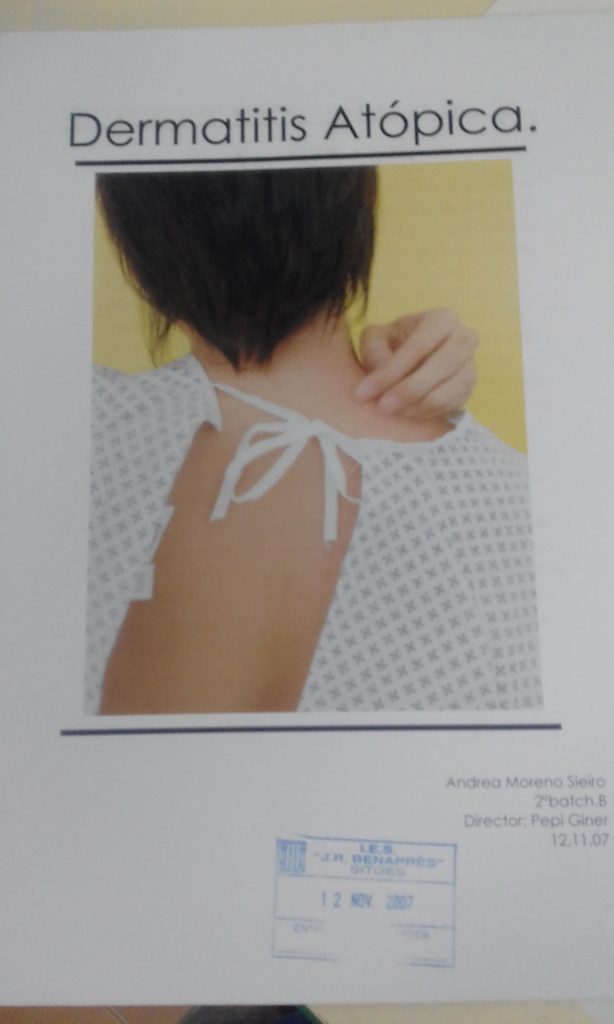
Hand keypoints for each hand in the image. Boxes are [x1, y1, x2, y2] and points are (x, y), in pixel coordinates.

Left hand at [354, 308, 477, 417]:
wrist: (413, 357)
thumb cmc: (393, 343)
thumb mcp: (376, 338)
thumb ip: (374, 350)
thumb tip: (383, 371)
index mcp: (442, 319)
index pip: (420, 343)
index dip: (392, 369)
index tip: (364, 392)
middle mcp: (464, 339)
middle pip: (443, 365)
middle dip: (411, 389)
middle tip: (382, 407)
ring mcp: (470, 366)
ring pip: (452, 389)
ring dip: (420, 404)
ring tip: (392, 412)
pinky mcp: (468, 390)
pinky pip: (453, 404)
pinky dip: (428, 412)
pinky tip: (405, 414)